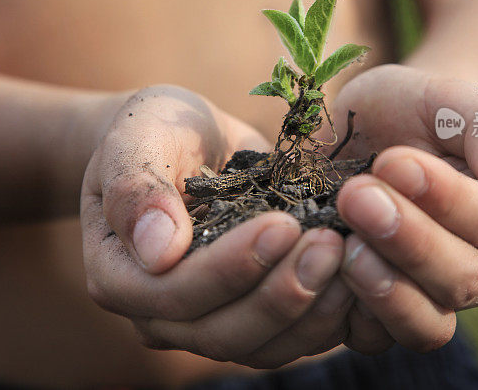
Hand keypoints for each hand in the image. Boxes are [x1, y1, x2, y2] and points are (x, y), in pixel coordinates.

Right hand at [81, 85, 350, 367]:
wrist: (188, 140)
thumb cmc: (159, 130)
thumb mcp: (140, 135)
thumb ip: (137, 186)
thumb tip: (159, 250)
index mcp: (118, 273)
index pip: (172, 292)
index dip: (229, 267)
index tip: (281, 224)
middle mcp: (158, 314)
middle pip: (220, 333)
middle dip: (281, 293)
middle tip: (331, 244)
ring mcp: (205, 322)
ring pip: (260, 346)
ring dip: (311, 310)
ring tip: (352, 258)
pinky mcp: (250, 319)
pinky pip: (289, 338)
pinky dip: (327, 317)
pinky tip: (360, 278)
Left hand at [328, 65, 477, 352]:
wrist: (366, 128)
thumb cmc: (414, 110)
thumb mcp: (448, 99)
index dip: (443, 198)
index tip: (392, 160)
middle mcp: (473, 266)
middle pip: (460, 279)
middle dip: (407, 239)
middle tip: (356, 195)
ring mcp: (425, 297)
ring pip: (424, 323)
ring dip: (384, 287)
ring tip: (344, 244)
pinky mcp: (375, 315)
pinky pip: (372, 337)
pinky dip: (348, 312)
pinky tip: (322, 267)